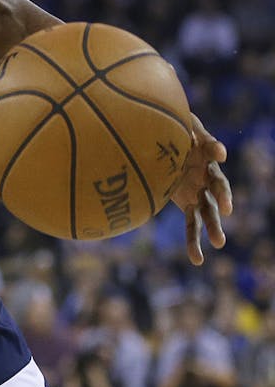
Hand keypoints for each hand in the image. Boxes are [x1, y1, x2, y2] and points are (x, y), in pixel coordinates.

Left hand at [171, 113, 231, 265]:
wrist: (161, 142)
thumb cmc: (172, 131)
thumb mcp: (181, 126)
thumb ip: (194, 134)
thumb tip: (214, 149)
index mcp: (205, 153)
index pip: (213, 150)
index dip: (215, 150)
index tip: (218, 152)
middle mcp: (207, 174)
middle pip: (219, 187)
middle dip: (224, 197)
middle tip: (227, 209)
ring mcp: (199, 191)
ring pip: (209, 211)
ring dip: (214, 227)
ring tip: (220, 243)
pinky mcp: (188, 203)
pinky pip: (193, 225)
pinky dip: (194, 242)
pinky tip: (197, 260)